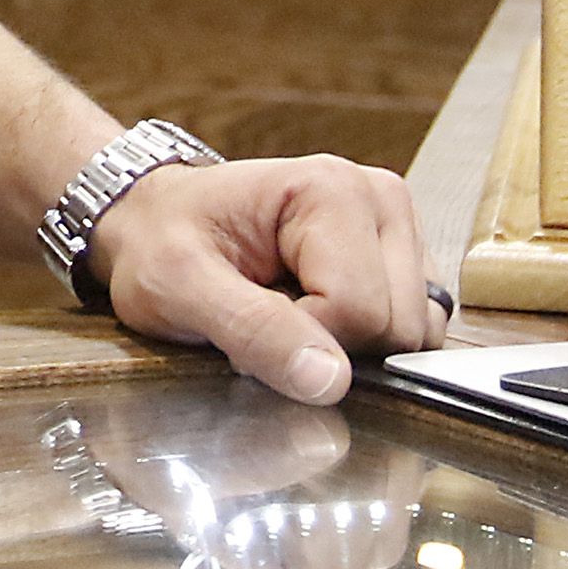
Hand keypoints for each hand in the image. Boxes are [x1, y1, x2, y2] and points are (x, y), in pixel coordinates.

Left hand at [80, 153, 446, 405]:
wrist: (153, 220)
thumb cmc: (160, 241)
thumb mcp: (179, 284)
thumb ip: (252, 328)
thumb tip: (329, 379)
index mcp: (330, 189)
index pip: (358, 311)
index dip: (302, 340)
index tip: (246, 318)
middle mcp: (378, 198)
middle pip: (396, 326)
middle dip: (329, 342)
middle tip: (265, 312)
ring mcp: (396, 229)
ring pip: (413, 334)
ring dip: (348, 343)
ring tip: (288, 308)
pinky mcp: (402, 261)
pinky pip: (414, 331)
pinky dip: (364, 339)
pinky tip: (315, 311)